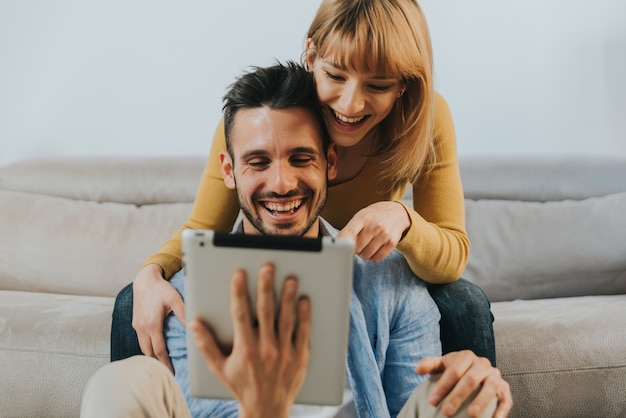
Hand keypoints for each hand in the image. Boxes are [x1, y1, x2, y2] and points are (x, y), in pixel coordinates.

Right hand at [132, 264, 185, 372]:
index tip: (171, 372)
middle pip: (149, 353)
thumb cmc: (161, 289)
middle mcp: (142, 327)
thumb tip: (192, 326)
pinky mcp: (136, 323)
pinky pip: (141, 340)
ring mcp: (137, 326)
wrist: (144, 280)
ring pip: (143, 348)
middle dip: (157, 364)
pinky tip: (153, 351)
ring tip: (160, 366)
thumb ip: (183, 312)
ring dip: (151, 358)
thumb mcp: (174, 298)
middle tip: (167, 374)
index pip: (159, 350)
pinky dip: (147, 348)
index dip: (165, 363)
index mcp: (152, 324)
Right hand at [189, 263, 310, 417]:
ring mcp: (284, 353)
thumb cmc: (242, 386)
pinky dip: (304, 316)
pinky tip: (304, 301)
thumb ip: (206, 345)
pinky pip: (303, 333)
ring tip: (290, 279)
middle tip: (268, 267)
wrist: (267, 410)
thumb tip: (194, 324)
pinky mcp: (300, 357)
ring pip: (286, 319)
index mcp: (245, 349)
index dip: (238, 292)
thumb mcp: (220, 368)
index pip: (240, 314)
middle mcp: (265, 349)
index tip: (239, 274)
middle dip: (266, 287)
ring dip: (288, 297)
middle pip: (265, 312)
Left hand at [338, 201, 410, 261]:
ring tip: (366, 245)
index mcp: (362, 217)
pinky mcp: (391, 243)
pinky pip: (376, 258)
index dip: (342, 245)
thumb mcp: (360, 216)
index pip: (348, 235)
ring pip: (366, 255)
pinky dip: (372, 257)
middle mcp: (374, 226)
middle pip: (356, 248)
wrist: (397, 212)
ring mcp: (384, 235)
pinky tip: (373, 249)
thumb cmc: (374, 215)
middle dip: (354, 248)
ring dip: (363, 254)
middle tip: (357, 243)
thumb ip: (349, 230)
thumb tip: (337, 245)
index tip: (339, 248)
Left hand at [416, 351, 512, 417]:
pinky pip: (506, 399)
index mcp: (466, 356)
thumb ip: (429, 364)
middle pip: (471, 379)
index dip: (442, 386)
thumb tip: (418, 370)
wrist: (473, 372)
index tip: (432, 401)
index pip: (454, 370)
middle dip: (458, 396)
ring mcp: (495, 376)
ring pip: (490, 387)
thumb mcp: (441, 365)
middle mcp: (483, 364)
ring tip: (471, 415)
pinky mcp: (505, 389)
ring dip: (481, 402)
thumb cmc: (453, 370)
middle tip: (446, 412)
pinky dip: (501, 411)